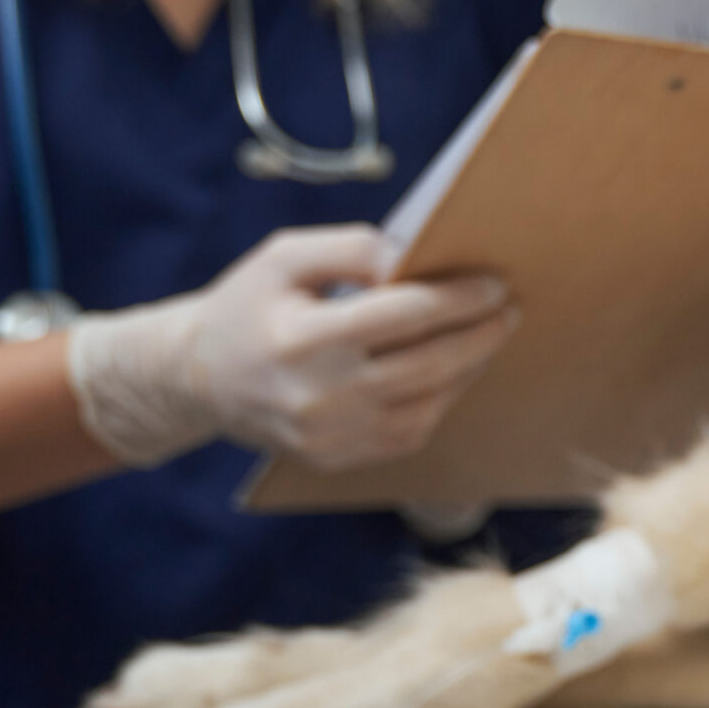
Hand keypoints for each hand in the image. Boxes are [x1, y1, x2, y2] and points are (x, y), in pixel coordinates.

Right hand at [67, 226, 517, 470]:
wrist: (199, 378)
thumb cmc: (250, 305)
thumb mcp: (285, 256)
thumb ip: (352, 248)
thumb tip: (415, 259)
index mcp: (303, 339)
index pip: (404, 316)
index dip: (458, 299)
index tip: (495, 283)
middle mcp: (319, 396)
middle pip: (428, 365)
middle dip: (480, 334)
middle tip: (509, 309)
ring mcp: (329, 436)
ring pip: (428, 403)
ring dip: (469, 369)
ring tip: (488, 336)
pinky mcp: (336, 459)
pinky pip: (411, 432)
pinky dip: (441, 400)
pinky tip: (454, 372)